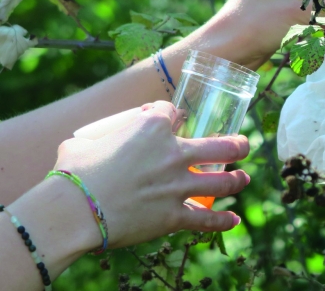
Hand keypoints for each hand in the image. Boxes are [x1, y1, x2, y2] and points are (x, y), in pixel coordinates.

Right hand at [52, 100, 249, 248]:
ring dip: (237, 180)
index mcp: (152, 128)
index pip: (173, 112)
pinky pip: (206, 219)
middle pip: (218, 145)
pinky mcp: (173, 216)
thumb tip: (96, 143)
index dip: (173, 114)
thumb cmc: (72, 173)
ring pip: (221, 182)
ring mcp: (177, 186)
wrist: (72, 211)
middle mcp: (173, 153)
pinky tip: (233, 220)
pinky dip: (222, 221)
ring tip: (244, 179)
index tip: (174, 119)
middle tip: (243, 145)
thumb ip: (101, 137)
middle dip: (236, 144)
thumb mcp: (85, 142)